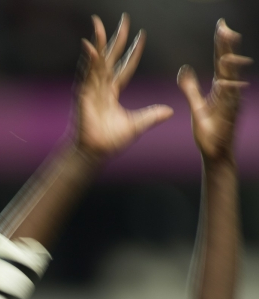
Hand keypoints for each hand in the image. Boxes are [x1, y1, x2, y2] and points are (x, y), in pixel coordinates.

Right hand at [76, 14, 173, 157]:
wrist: (95, 152)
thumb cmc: (111, 141)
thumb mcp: (136, 125)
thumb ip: (151, 116)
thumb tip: (171, 111)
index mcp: (113, 93)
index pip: (125, 68)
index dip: (133, 53)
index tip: (141, 37)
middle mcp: (101, 87)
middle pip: (110, 57)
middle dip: (117, 39)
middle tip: (125, 20)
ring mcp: (91, 89)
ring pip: (97, 61)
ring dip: (98, 42)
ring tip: (98, 24)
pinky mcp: (83, 94)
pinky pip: (86, 73)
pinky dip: (88, 60)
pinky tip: (90, 47)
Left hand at [178, 19, 251, 162]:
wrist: (216, 154)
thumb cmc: (209, 132)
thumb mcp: (197, 107)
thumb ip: (191, 88)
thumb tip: (183, 70)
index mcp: (221, 89)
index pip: (220, 63)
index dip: (221, 45)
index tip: (221, 27)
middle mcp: (229, 93)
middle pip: (228, 67)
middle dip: (228, 49)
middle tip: (226, 30)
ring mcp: (232, 104)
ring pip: (232, 82)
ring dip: (230, 68)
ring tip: (225, 54)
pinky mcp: (230, 117)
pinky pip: (229, 102)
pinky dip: (227, 92)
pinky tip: (223, 83)